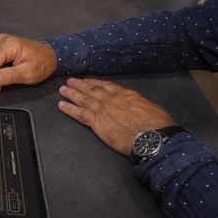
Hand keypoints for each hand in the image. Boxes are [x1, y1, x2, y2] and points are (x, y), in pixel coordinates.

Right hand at [0, 33, 56, 92]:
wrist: (50, 56)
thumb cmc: (42, 64)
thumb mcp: (27, 74)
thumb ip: (8, 77)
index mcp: (10, 45)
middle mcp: (3, 40)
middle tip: (6, 81)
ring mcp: (1, 41)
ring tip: (10, 73)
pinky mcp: (1, 45)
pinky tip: (9, 68)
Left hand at [57, 78, 173, 155]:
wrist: (150, 137)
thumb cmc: (156, 125)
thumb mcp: (151, 107)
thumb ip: (139, 104)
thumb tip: (138, 107)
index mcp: (125, 94)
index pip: (106, 85)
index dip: (95, 82)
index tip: (87, 80)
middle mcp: (111, 99)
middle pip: (91, 89)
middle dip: (80, 85)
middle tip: (70, 81)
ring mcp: (102, 110)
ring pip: (83, 99)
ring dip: (71, 93)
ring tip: (63, 90)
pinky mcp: (97, 123)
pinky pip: (79, 114)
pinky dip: (69, 109)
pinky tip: (61, 105)